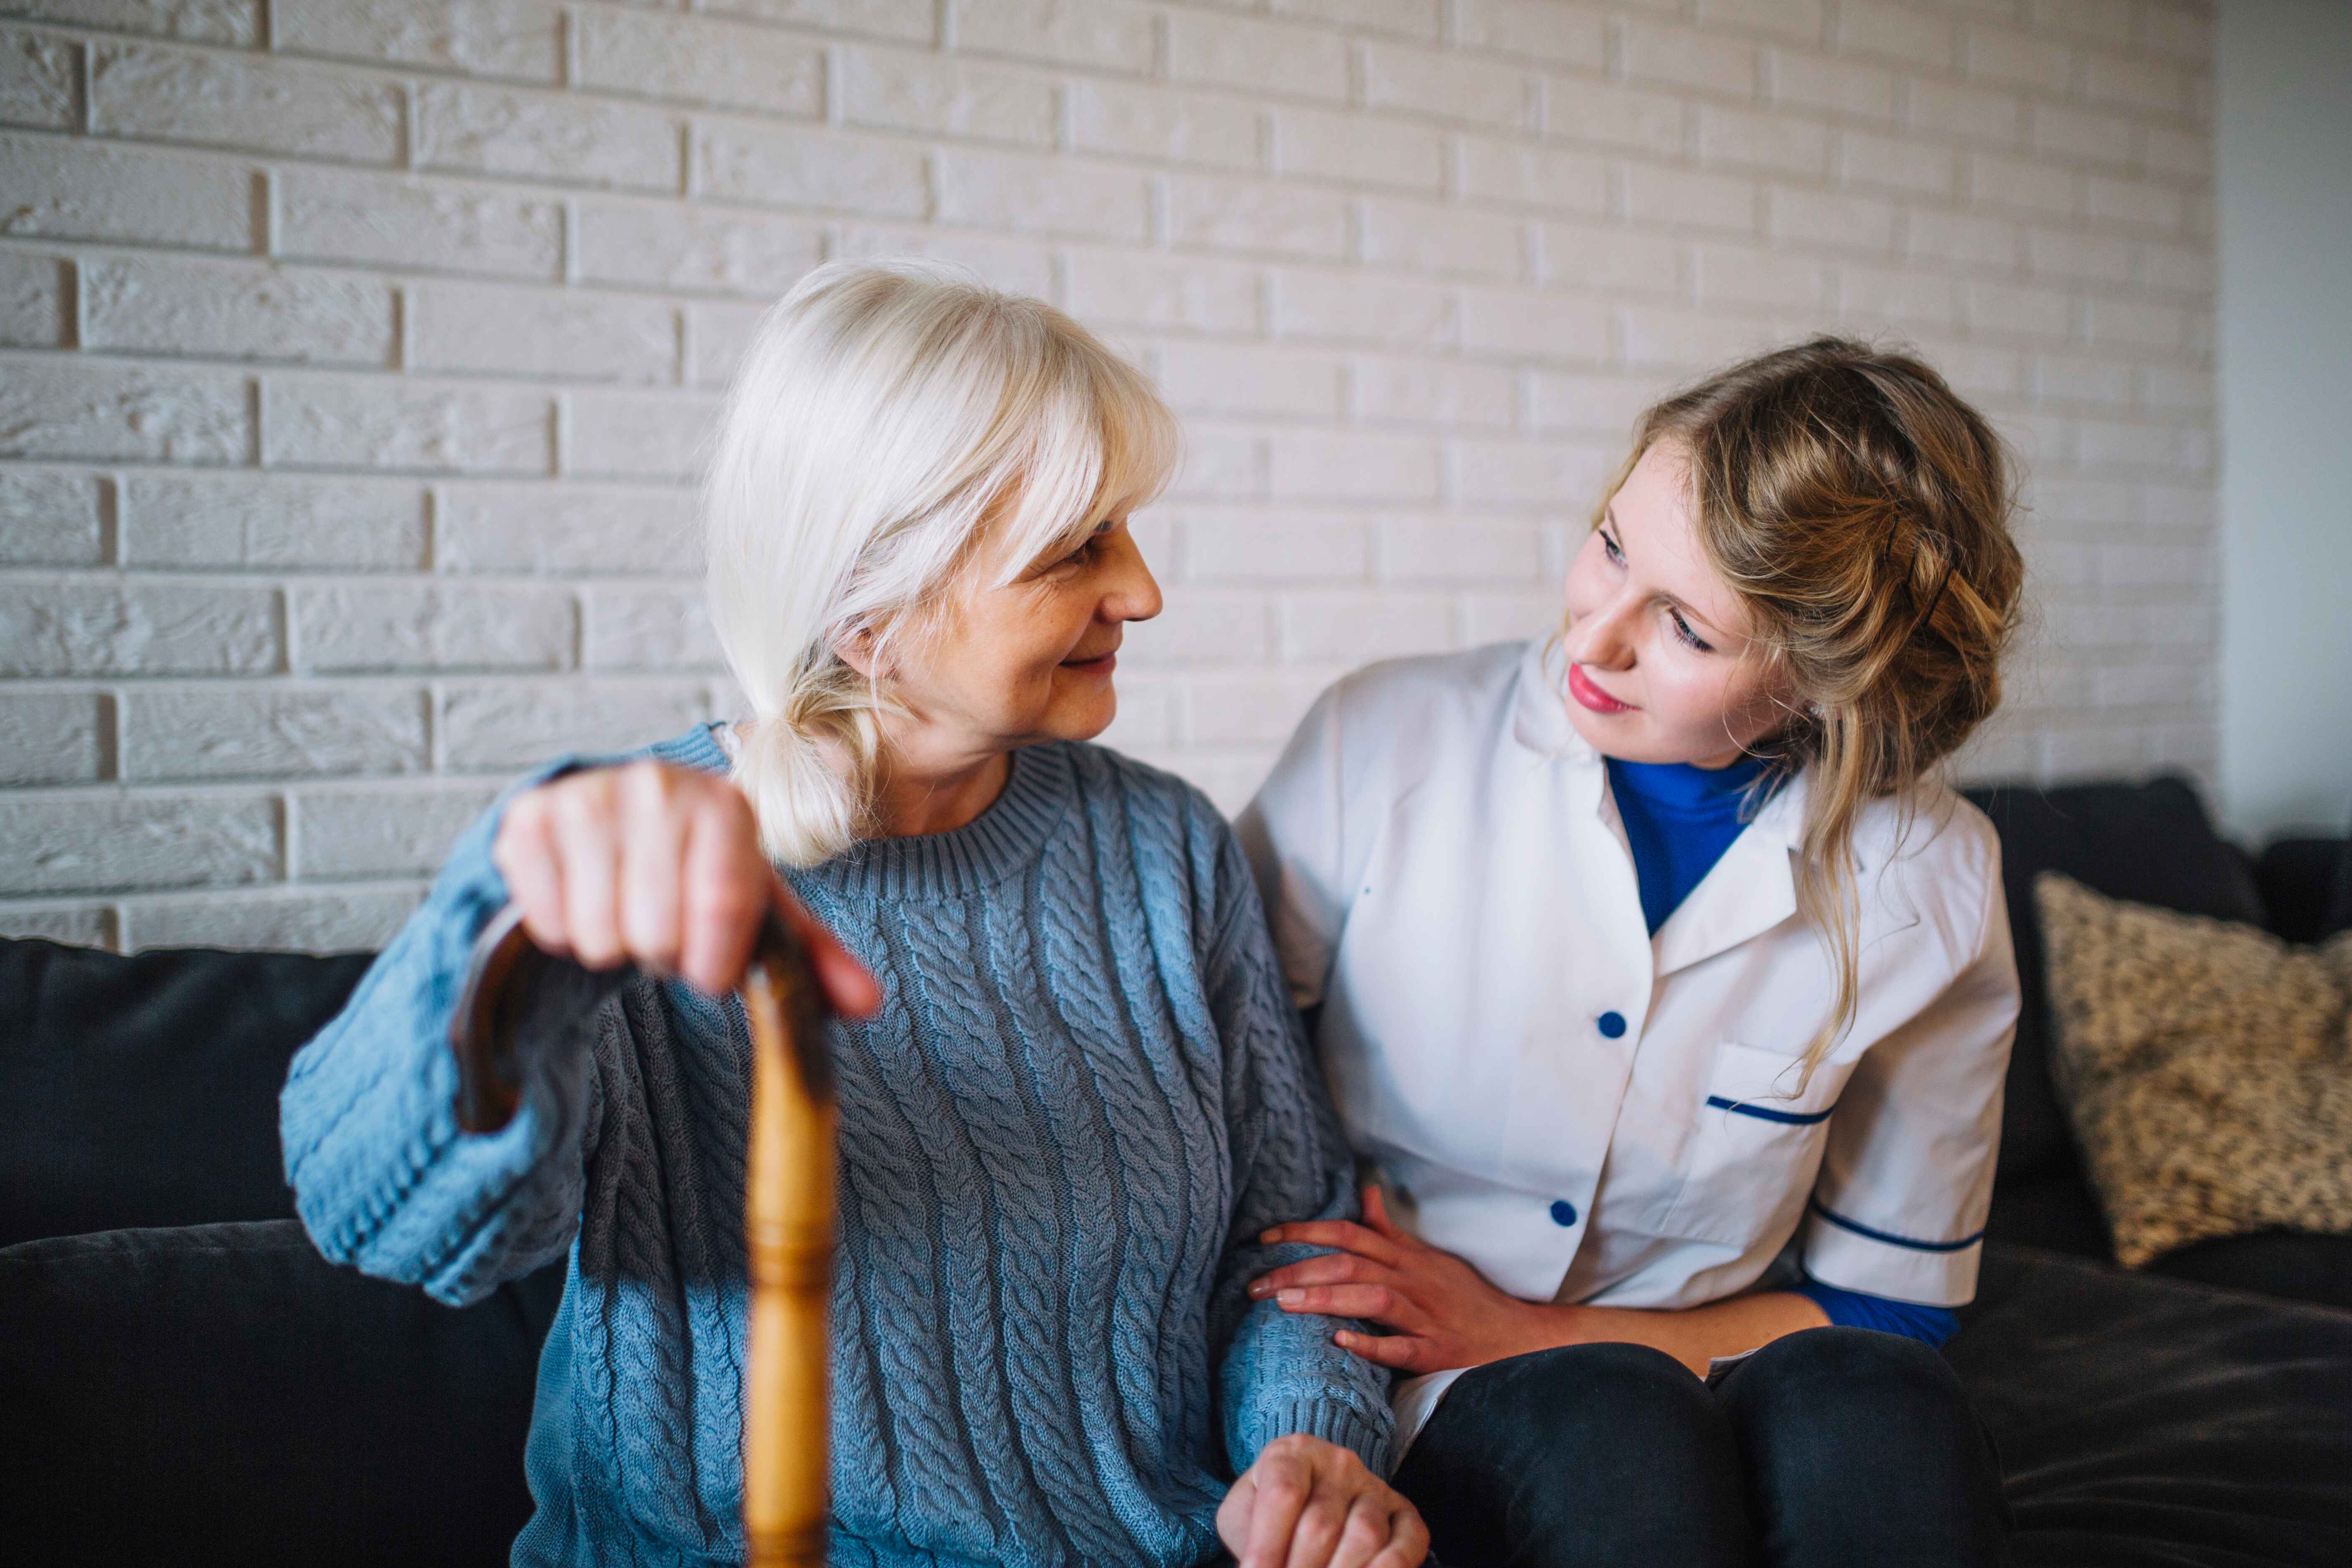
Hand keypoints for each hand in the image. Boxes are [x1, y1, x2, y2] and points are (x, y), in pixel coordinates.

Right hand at [491, 759, 879, 1012]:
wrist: (617, 825)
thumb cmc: (698, 873)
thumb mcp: (761, 910)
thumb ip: (816, 960)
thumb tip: (869, 1006)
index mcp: (726, 804)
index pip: (722, 906)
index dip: (713, 962)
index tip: (710, 971)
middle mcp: (657, 785)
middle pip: (656, 932)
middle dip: (662, 954)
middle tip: (664, 930)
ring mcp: (587, 797)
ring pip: (598, 935)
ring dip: (615, 946)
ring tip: (627, 912)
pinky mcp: (528, 819)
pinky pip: (548, 922)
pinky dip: (565, 932)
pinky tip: (585, 899)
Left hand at [1217, 1434, 1426, 1567]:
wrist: (1311, 1490)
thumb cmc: (1271, 1508)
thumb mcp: (1244, 1511)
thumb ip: (1246, 1532)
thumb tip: (1256, 1566)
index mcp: (1293, 1453)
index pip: (1283, 1495)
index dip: (1267, 1545)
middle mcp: (1339, 1463)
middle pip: (1321, 1524)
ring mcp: (1375, 1487)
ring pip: (1364, 1535)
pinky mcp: (1404, 1513)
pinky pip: (1406, 1544)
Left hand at [1251, 1186, 1550, 1376]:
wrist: (1516, 1337)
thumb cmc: (1465, 1298)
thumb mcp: (1429, 1257)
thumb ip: (1390, 1230)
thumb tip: (1366, 1192)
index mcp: (1406, 1258)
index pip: (1349, 1233)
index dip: (1305, 1232)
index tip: (1264, 1239)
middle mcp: (1412, 1281)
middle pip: (1351, 1264)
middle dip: (1299, 1270)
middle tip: (1256, 1285)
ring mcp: (1425, 1317)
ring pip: (1372, 1299)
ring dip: (1327, 1299)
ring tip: (1284, 1305)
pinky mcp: (1437, 1353)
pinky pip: (1402, 1347)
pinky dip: (1371, 1344)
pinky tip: (1340, 1343)